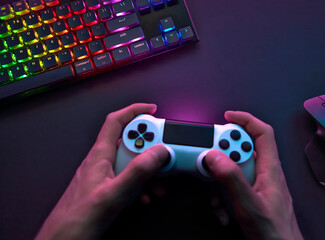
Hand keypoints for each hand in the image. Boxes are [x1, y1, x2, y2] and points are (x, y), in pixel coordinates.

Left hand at [35, 103, 168, 239]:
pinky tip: (144, 196)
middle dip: (149, 149)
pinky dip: (140, 184)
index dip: (134, 111)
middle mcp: (102, 161)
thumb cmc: (79, 217)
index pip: (116, 121)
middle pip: (129, 142)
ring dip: (147, 171)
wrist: (65, 238)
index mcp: (100, 155)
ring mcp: (105, 174)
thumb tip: (158, 152)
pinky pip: (127, 177)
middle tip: (161, 156)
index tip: (152, 110)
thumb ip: (138, 171)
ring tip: (156, 184)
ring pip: (131, 162)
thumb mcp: (116, 193)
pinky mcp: (107, 187)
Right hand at [205, 111, 302, 239]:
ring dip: (220, 182)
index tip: (227, 117)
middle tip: (211, 163)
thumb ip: (231, 179)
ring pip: (233, 170)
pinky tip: (224, 210)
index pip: (262, 133)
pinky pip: (233, 185)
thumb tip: (215, 156)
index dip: (246, 120)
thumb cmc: (274, 232)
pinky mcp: (251, 194)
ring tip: (219, 199)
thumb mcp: (248, 204)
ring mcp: (257, 184)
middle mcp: (264, 172)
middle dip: (223, 156)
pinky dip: (223, 195)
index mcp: (270, 169)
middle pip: (242, 150)